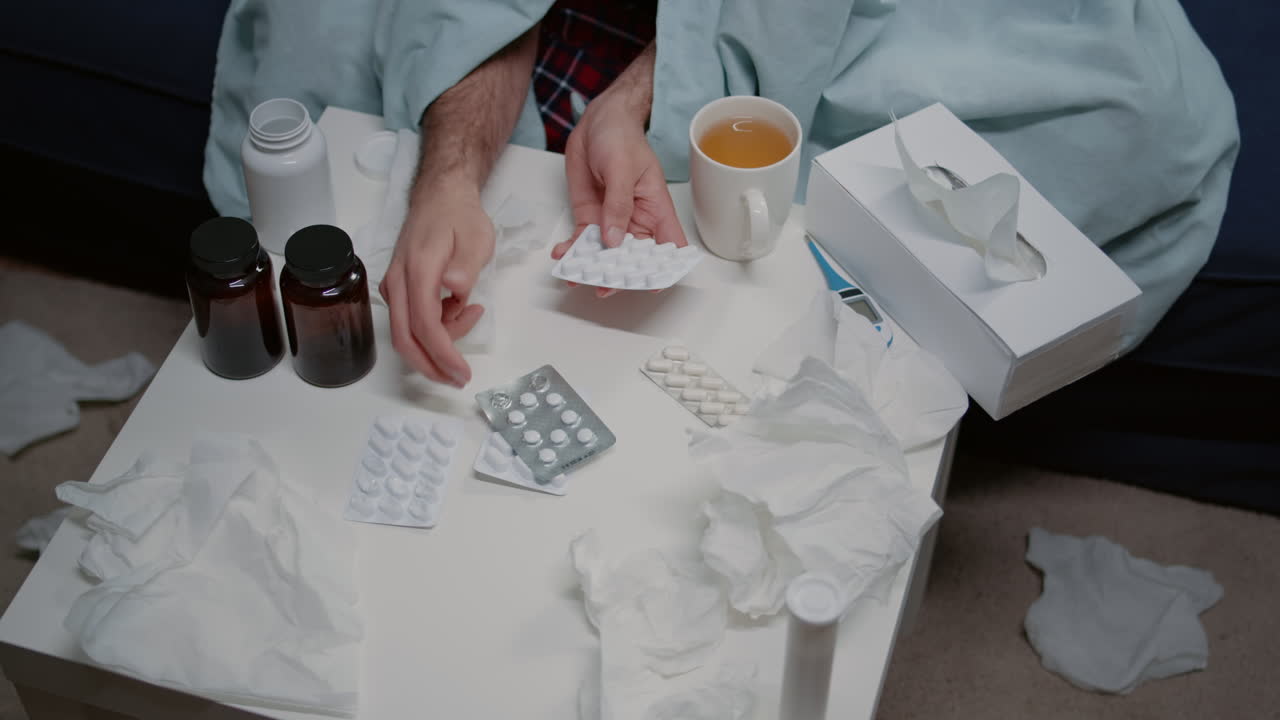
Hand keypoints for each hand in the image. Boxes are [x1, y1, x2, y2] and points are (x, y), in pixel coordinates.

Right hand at [380, 182, 492, 386]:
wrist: (441, 196)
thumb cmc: (459, 217)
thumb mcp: (476, 237)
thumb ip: (466, 265)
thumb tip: (455, 288)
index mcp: (417, 271)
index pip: (425, 325)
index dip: (443, 354)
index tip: (462, 373)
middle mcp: (398, 282)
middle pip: (405, 339)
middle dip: (431, 366)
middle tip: (458, 377)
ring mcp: (395, 286)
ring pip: (407, 332)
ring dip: (438, 342)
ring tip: (471, 313)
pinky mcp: (399, 288)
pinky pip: (411, 319)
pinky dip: (435, 327)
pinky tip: (458, 309)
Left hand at [551, 82, 685, 297]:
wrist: (596, 122)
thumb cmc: (621, 138)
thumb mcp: (622, 169)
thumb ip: (618, 205)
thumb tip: (614, 239)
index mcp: (656, 210)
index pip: (668, 247)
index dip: (664, 269)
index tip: (650, 285)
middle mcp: (636, 221)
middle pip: (633, 259)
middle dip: (619, 275)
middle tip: (602, 287)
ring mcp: (611, 221)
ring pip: (604, 255)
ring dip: (590, 267)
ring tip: (575, 276)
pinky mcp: (590, 217)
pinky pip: (582, 241)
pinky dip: (572, 250)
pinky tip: (561, 254)